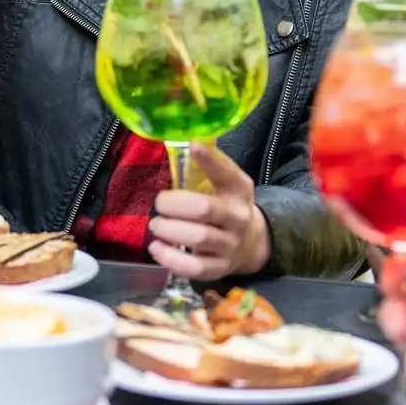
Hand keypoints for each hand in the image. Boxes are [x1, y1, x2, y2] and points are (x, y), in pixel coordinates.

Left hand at [148, 144, 270, 280]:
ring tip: (157, 224)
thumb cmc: (224, 205)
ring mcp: (230, 245)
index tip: (192, 146)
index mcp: (239, 189)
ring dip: (169, 230)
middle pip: (204, 208)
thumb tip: (182, 136)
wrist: (249, 243)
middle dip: (174, 204)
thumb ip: (205, 163)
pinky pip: (194, 267)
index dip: (209, 159)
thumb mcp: (223, 182)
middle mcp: (238, 217)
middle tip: (160, 203)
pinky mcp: (220, 268)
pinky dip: (170, 258)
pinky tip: (157, 247)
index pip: (226, 172)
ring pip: (199, 238)